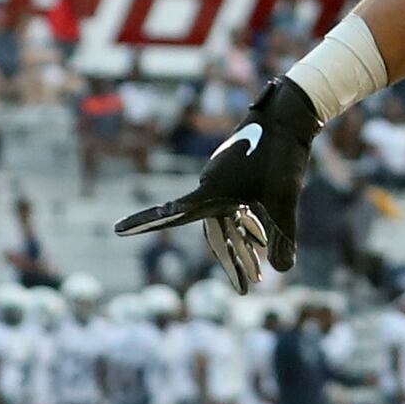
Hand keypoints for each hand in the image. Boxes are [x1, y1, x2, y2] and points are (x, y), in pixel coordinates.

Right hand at [115, 80, 316, 290]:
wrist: (287, 115)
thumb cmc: (281, 156)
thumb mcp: (285, 199)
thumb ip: (283, 235)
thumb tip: (282, 272)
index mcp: (210, 192)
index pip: (171, 215)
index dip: (143, 223)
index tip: (117, 229)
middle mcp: (210, 188)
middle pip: (215, 234)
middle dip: (234, 263)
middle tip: (246, 288)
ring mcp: (224, 183)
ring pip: (229, 224)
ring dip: (244, 248)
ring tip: (260, 275)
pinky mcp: (238, 179)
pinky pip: (237, 210)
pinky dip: (249, 227)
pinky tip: (261, 241)